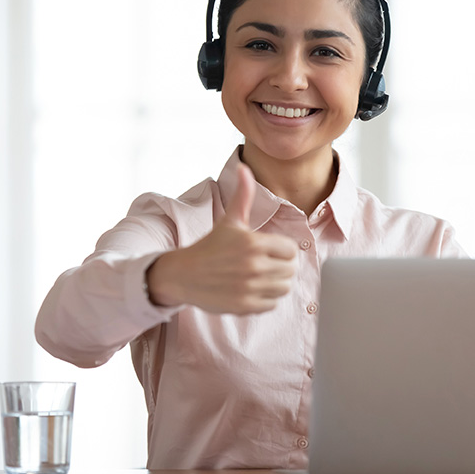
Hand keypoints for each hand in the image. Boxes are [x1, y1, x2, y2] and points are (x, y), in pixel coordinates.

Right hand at [146, 163, 297, 313]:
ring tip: (259, 277)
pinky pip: (272, 304)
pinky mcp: (245, 306)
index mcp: (253, 243)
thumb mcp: (229, 220)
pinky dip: (265, 299)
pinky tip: (251, 289)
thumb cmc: (210, 246)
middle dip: (280, 266)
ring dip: (275, 283)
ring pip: (284, 288)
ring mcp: (249, 288)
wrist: (183, 274)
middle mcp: (253, 266)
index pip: (291, 250)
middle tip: (263, 264)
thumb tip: (243, 167)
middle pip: (290, 270)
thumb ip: (243, 194)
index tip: (268, 249)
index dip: (281, 249)